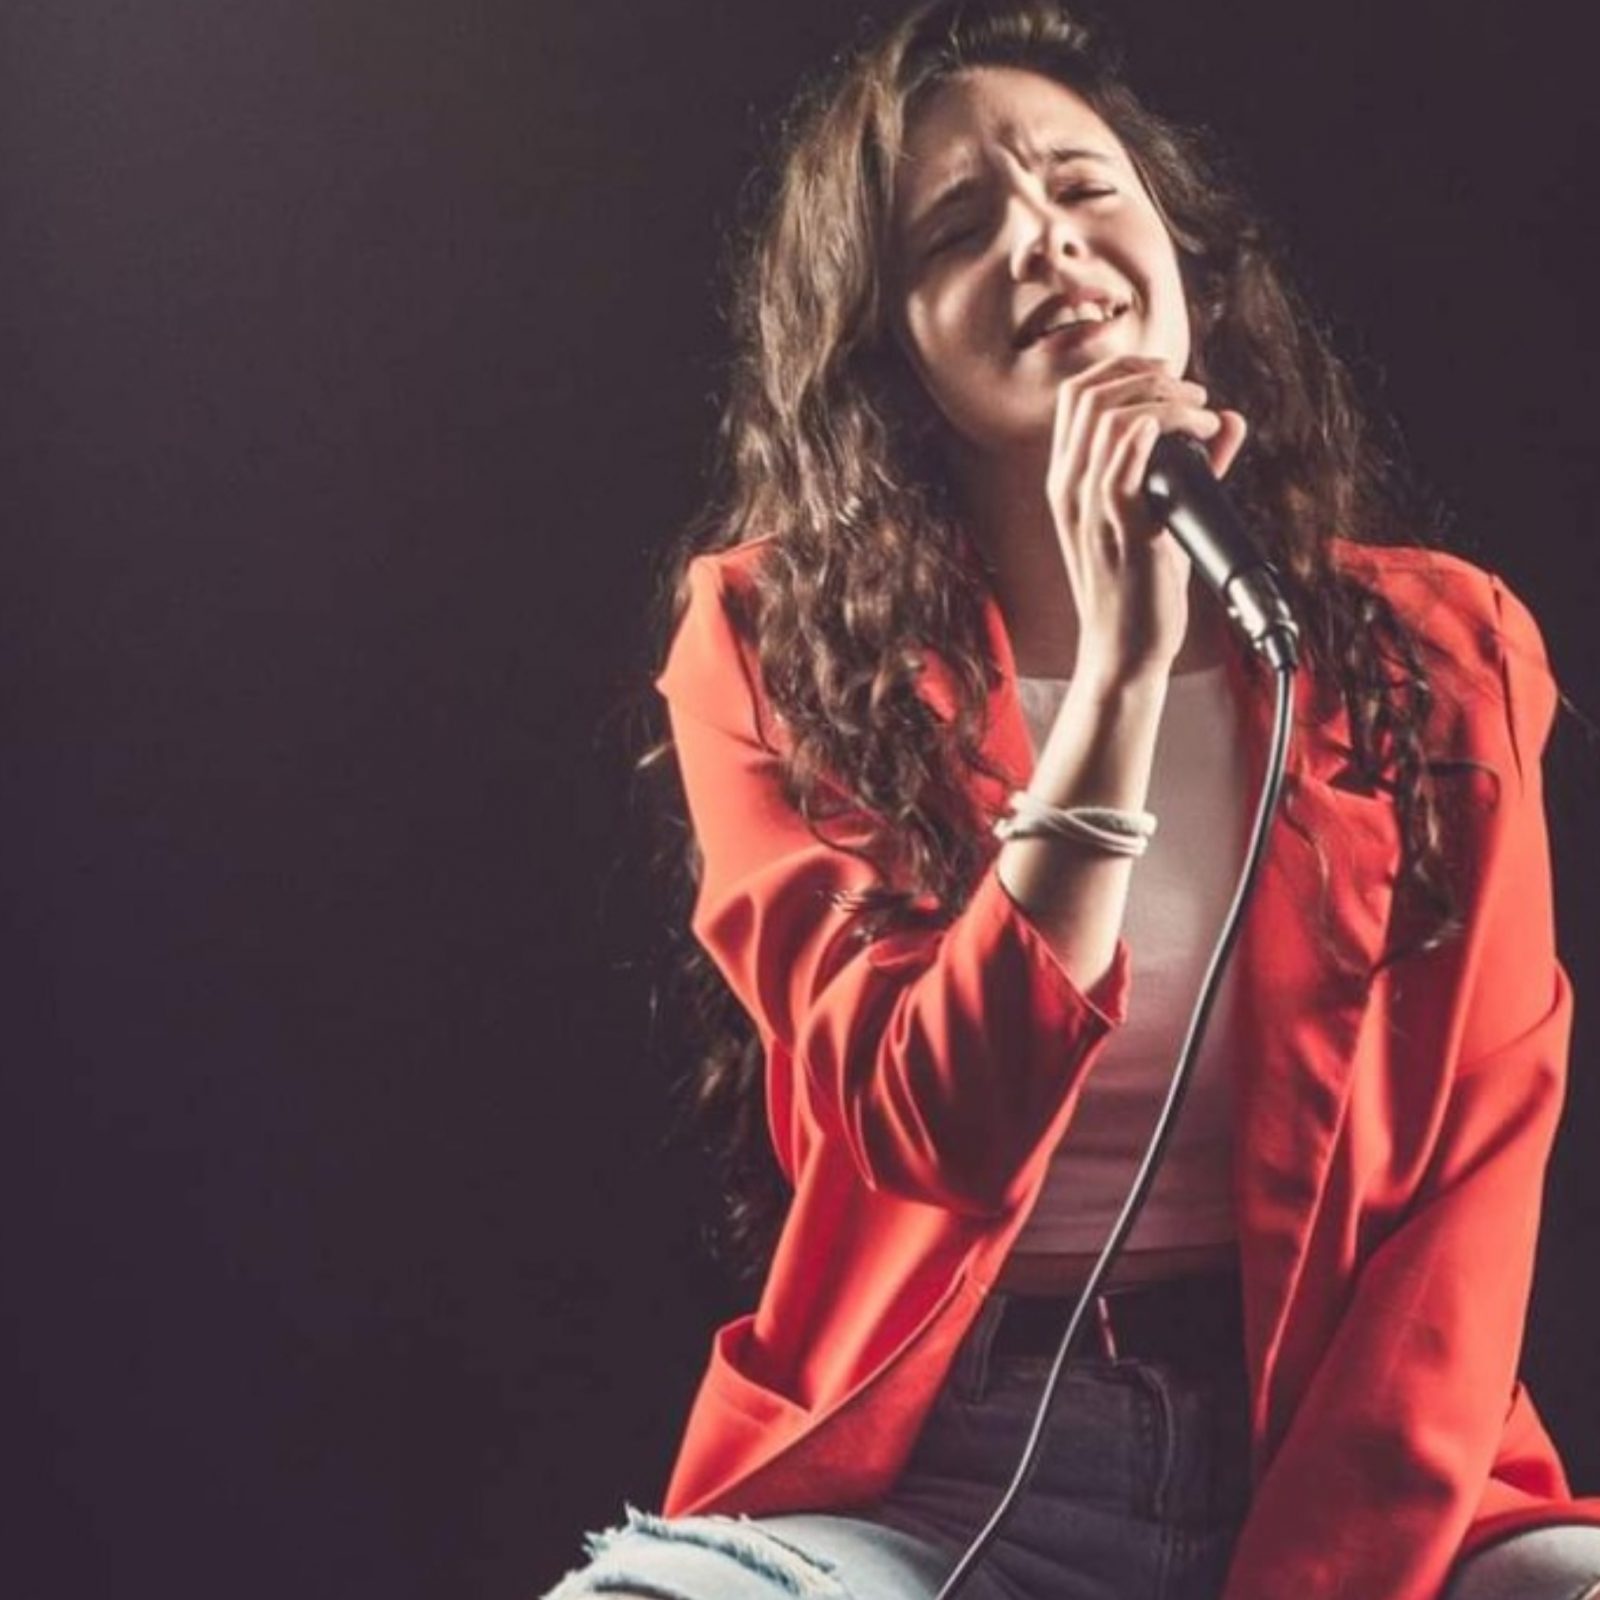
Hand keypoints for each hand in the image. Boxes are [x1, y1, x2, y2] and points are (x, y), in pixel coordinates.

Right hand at [1045, 354, 1247, 685]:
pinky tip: (1194, 432)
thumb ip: (1194, 467)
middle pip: (1088, 395)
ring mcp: (1089, 510)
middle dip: (1147, 376)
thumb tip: (1230, 420)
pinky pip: (1121, 465)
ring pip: (1109, 419)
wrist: (1125, 650)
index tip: (1170, 375)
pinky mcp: (1118, 531)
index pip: (1076, 396)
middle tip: (1195, 396)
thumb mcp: (1160, 516)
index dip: (1123, 369)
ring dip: (1166, 402)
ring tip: (1204, 418)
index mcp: (1069, 481)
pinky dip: (1156, 432)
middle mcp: (1068, 489)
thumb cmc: (1141, 587)